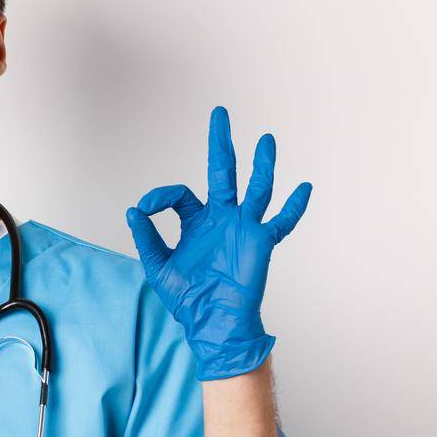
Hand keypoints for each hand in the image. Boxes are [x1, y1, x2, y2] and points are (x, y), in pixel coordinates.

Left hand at [125, 106, 311, 380]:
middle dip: (220, 144)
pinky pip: (281, 222)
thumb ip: (146, 238)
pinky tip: (303, 187)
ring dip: (261, 164)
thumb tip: (133, 210)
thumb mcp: (158, 266)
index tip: (145, 207)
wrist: (212, 322)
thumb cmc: (187, 297)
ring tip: (265, 139)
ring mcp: (243, 227)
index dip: (160, 196)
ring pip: (256, 188)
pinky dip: (293, 206)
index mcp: (195, 222)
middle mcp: (221, 218)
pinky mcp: (260, 242)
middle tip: (219, 114)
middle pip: (222, 172)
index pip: (180, 194)